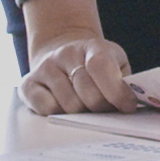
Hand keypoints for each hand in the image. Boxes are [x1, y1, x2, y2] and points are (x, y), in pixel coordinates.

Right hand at [16, 0, 134, 113]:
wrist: (62, 51)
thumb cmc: (95, 64)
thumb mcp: (116, 62)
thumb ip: (125, 80)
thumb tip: (132, 102)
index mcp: (92, 47)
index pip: (101, 66)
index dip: (116, 91)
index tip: (127, 106)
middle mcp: (65, 54)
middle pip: (87, 93)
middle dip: (102, 107)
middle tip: (106, 108)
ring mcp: (45, 68)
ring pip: (69, 105)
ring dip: (82, 113)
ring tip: (86, 106)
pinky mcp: (28, 84)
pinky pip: (47, 109)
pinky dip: (59, 113)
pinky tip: (64, 105)